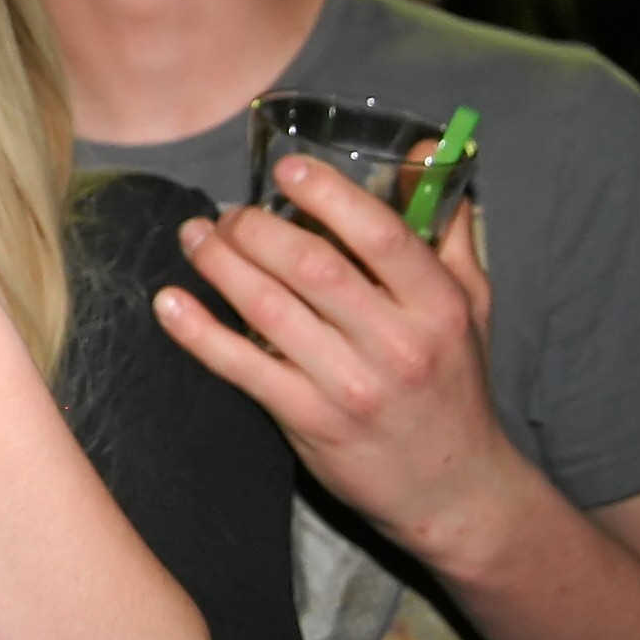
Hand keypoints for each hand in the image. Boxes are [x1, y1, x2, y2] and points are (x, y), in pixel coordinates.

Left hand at [154, 155, 524, 565]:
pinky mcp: (311, 422)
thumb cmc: (453, 382)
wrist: (454, 490)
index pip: (381, 236)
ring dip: (220, 265)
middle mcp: (397, 344)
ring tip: (195, 237)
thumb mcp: (469, 304)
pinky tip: (169, 303)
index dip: (328, 196)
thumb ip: (444, 227)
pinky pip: (244, 368)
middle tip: (229, 214)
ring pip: (270, 310)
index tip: (285, 169)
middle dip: (256, 229)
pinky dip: (199, 333)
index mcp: (438, 306)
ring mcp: (352, 386)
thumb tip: (427, 149)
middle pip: (312, 267)